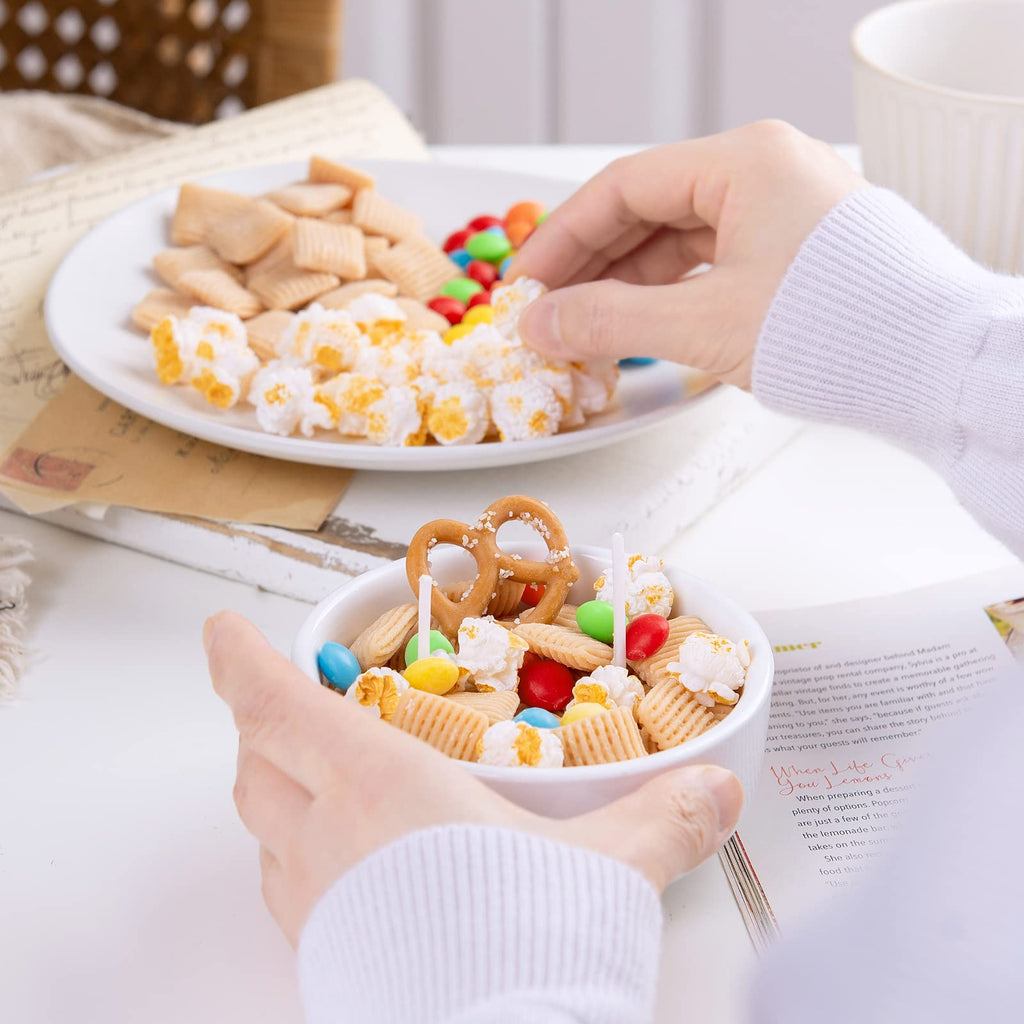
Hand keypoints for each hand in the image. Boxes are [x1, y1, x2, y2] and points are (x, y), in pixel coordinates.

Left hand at [205, 611, 742, 946]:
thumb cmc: (527, 950)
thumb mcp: (608, 870)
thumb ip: (664, 818)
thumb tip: (718, 789)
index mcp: (381, 785)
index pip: (278, 704)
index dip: (243, 659)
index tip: (223, 628)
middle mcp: (330, 838)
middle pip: (257, 764)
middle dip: (261, 725)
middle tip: (283, 706)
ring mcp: (317, 906)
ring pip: (265, 829)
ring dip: (277, 793)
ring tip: (313, 782)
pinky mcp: (325, 961)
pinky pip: (290, 891)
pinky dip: (301, 860)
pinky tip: (349, 873)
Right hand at [510, 120, 864, 386]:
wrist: (936, 367)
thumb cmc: (836, 328)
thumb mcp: (704, 325)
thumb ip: (609, 321)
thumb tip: (540, 325)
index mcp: (744, 161)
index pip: (623, 187)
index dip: (561, 238)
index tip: (524, 284)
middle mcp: (764, 172)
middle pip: (647, 210)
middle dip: (589, 264)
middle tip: (545, 311)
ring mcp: (782, 211)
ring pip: (678, 239)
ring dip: (625, 284)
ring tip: (583, 329)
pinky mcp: (795, 251)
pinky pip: (710, 262)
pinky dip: (668, 294)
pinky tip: (638, 327)